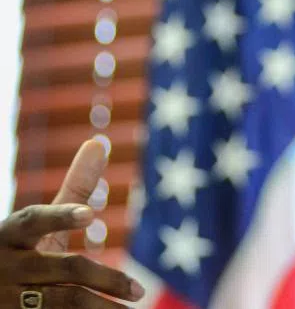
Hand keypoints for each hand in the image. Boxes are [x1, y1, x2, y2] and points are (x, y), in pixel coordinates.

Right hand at [0, 140, 144, 306]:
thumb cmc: (19, 251)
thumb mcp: (39, 225)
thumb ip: (71, 190)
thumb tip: (99, 143)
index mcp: (10, 234)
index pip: (33, 221)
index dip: (60, 216)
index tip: (90, 214)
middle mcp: (6, 265)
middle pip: (62, 269)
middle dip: (105, 279)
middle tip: (140, 290)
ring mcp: (5, 297)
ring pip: (60, 304)